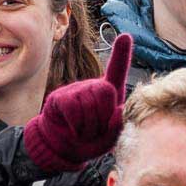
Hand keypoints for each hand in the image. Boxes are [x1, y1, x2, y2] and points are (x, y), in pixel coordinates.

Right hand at [22, 33, 130, 172]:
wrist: (64, 149)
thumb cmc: (91, 140)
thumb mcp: (110, 136)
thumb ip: (119, 124)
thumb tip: (119, 110)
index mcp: (109, 92)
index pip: (116, 70)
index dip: (121, 53)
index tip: (125, 36)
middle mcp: (93, 86)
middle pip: (106, 92)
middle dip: (103, 117)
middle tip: (96, 130)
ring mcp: (76, 90)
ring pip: (89, 103)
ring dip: (90, 126)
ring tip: (85, 132)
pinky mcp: (60, 98)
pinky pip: (73, 109)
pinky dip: (77, 126)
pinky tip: (74, 130)